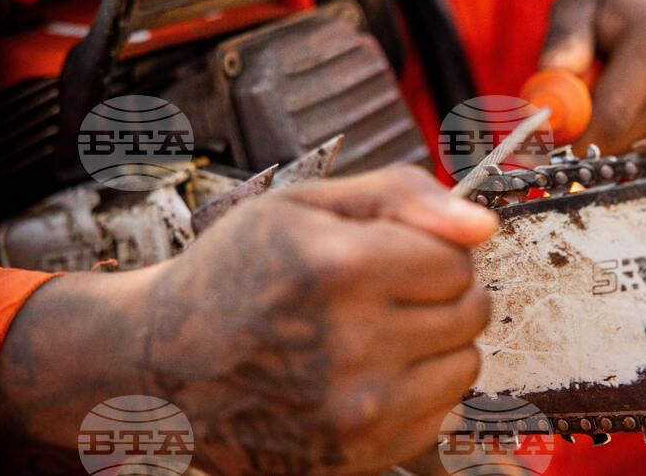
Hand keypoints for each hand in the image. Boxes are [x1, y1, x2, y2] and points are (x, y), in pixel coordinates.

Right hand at [0, 165, 497, 474]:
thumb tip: (484, 224)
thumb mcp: (304, 204)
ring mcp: (352, 413)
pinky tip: (366, 376)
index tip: (391, 256)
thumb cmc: (236, 272)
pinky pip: (440, 416)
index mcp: (338, 268)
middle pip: (471, 312)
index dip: (428, 252)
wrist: (162, 364)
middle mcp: (349, 346)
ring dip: (436, 345)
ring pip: (466, 366)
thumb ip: (402, 196)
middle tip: (386, 294)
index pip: (458, 261)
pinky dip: (416, 393)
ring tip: (377, 334)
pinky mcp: (353, 459)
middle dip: (441, 295)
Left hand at [540, 0, 645, 153]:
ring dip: (601, 144)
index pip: (611, 115)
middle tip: (557, 125)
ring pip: (627, 156)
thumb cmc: (612, 12)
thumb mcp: (577, 8)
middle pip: (618, 141)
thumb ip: (562, 45)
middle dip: (579, 142)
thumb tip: (544, 100)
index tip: (537, 142)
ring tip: (599, 106)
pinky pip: (644, 161)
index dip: (569, 137)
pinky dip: (622, 149)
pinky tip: (623, 119)